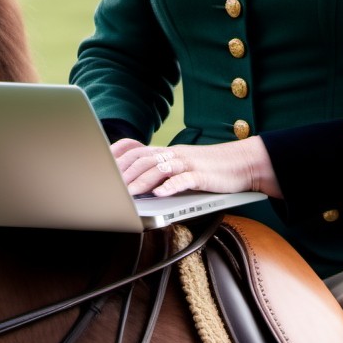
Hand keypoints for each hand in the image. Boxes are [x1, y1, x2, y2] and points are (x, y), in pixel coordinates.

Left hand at [110, 136, 281, 198]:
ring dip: (143, 181)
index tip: (101, 165)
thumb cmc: (208, 169)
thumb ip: (161, 170)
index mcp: (166, 152)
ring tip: (130, 194)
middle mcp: (174, 154)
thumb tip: (135, 182)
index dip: (117, 154)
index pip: (135, 148)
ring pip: (161, 168)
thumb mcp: (181, 166)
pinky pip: (184, 179)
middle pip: (144, 159)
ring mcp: (188, 162)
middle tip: (110, 188)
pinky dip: (171, 186)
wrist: (241, 163)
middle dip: (125, 173)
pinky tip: (161, 194)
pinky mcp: (202, 174)